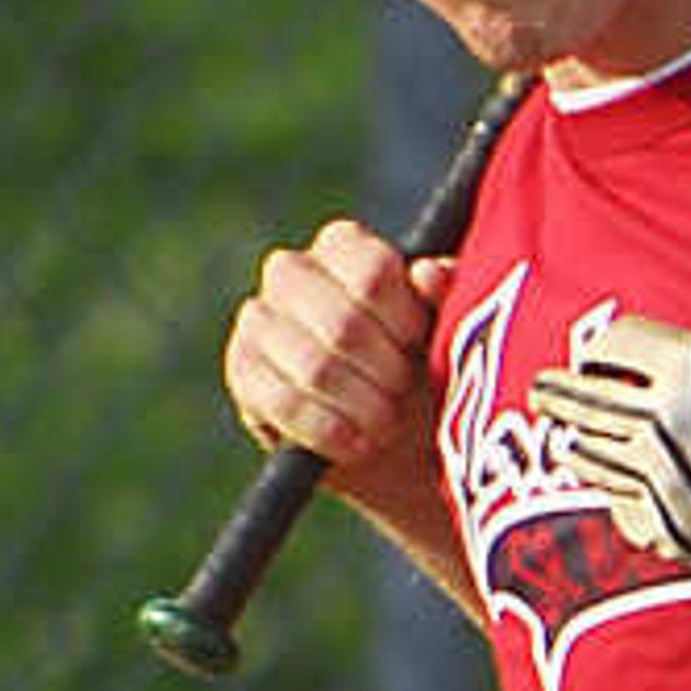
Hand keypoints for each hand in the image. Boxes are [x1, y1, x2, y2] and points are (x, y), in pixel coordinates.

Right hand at [223, 218, 445, 477]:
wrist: (393, 442)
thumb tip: (428, 275)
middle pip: (343, 324)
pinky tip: (357, 444)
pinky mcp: (242, 372)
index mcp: (344, 245)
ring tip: (386, 424)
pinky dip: (331, 432)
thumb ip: (448, 297)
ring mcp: (258, 321)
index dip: (404, 320)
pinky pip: (284, 404)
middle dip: (386, 374)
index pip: (372, 270)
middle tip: (403, 395)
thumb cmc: (423, 369)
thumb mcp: (447, 333)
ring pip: (314, 368)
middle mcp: (291, 271)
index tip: (419, 347)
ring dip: (363, 407)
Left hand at [529, 309, 690, 604]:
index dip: (598, 348)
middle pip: (585, 398)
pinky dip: (614, 493)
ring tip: (567, 437)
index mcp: (690, 369)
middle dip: (559, 393)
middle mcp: (664, 423)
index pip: (610, 345)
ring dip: (577, 442)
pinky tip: (615, 488)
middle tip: (543, 391)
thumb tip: (643, 355)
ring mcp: (660, 481)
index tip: (589, 351)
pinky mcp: (668, 529)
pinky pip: (620, 506)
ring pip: (591, 454)